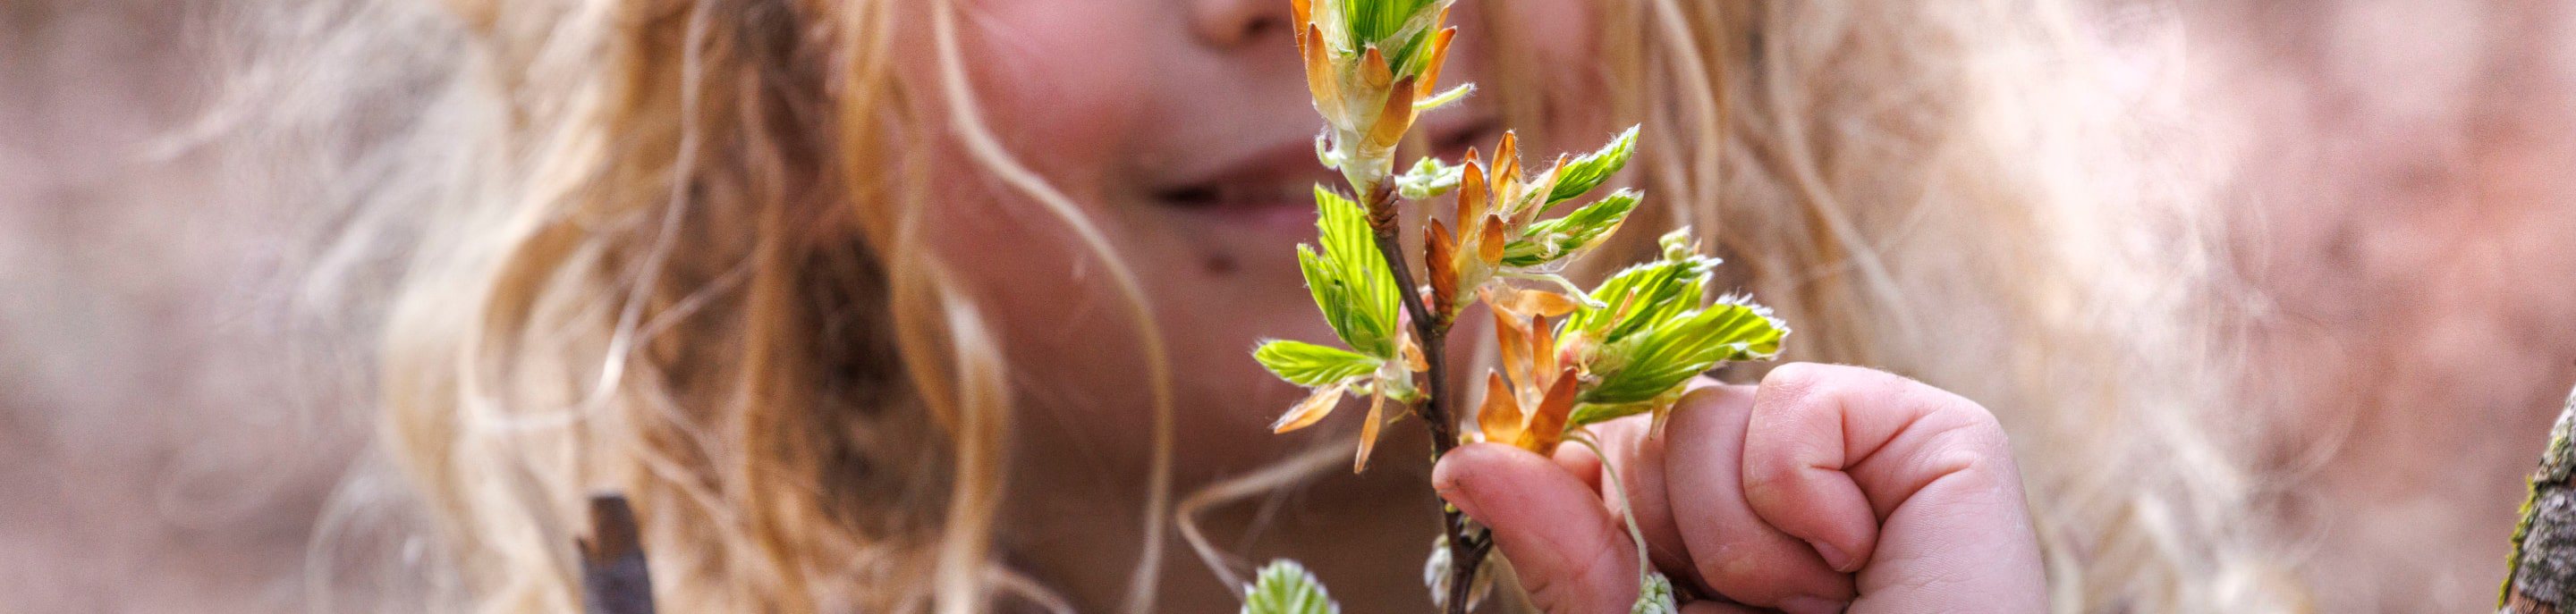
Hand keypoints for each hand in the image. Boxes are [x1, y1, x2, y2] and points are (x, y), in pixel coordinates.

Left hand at [1431, 363, 2046, 612]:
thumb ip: (1564, 559)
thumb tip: (1464, 462)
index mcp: (1703, 558)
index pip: (1604, 456)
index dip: (1570, 471)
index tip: (1559, 500)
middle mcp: (1779, 504)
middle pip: (1650, 424)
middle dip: (1661, 524)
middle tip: (1729, 610)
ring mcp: (1861, 468)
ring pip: (1709, 411)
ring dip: (1733, 533)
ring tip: (1805, 612)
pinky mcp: (1941, 443)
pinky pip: (1801, 400)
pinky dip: (1802, 491)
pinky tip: (1853, 564)